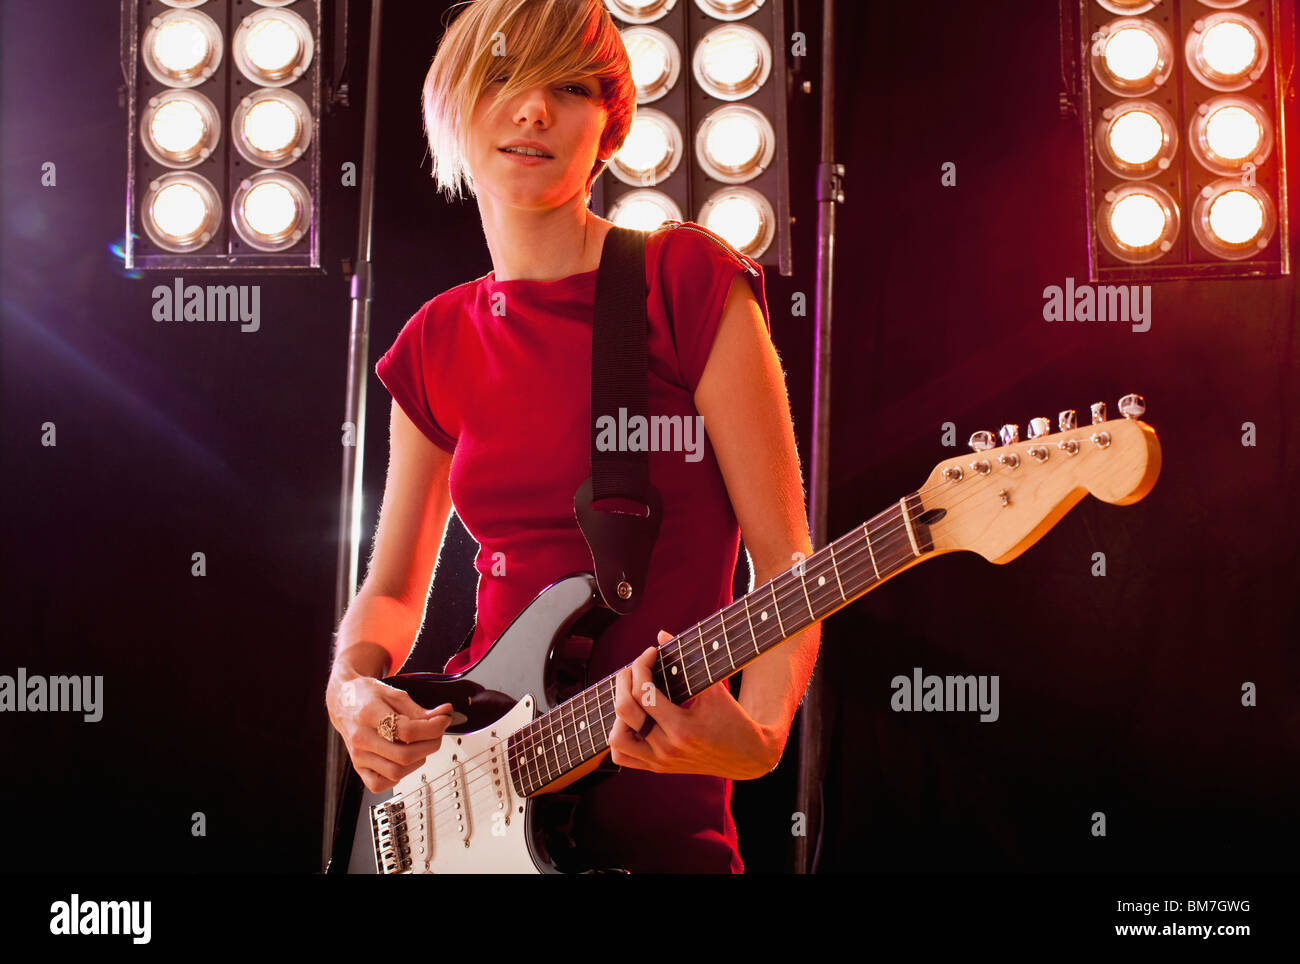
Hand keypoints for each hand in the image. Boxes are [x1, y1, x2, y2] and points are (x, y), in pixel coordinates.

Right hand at [326, 673, 454, 793]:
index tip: (443, 721)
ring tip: (420, 745)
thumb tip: (442, 717)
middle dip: (430, 745)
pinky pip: (380, 784)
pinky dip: (397, 776)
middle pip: (404, 756)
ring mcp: (358, 756)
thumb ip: (418, 710)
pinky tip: (402, 760)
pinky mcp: (358, 768)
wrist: (343, 702)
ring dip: (417, 761)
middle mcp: (361, 738)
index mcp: (368, 714)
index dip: (432, 727)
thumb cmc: (366, 696)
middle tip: (436, 734)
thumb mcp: (394, 693)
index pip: (407, 730)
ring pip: (395, 773)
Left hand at [607, 631, 780, 779]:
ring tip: (631, 695)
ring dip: (618, 713)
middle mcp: (667, 748)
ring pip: (617, 739)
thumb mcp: (714, 688)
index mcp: (682, 728)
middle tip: (634, 668)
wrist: (748, 756)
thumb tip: (660, 634)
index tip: (651, 653)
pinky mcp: (657, 767)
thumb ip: (687, 659)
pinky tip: (631, 718)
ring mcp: (660, 761)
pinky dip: (619, 736)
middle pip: (625, 711)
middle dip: (624, 681)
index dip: (642, 665)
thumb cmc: (734, 718)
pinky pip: (622, 757)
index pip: (644, 692)